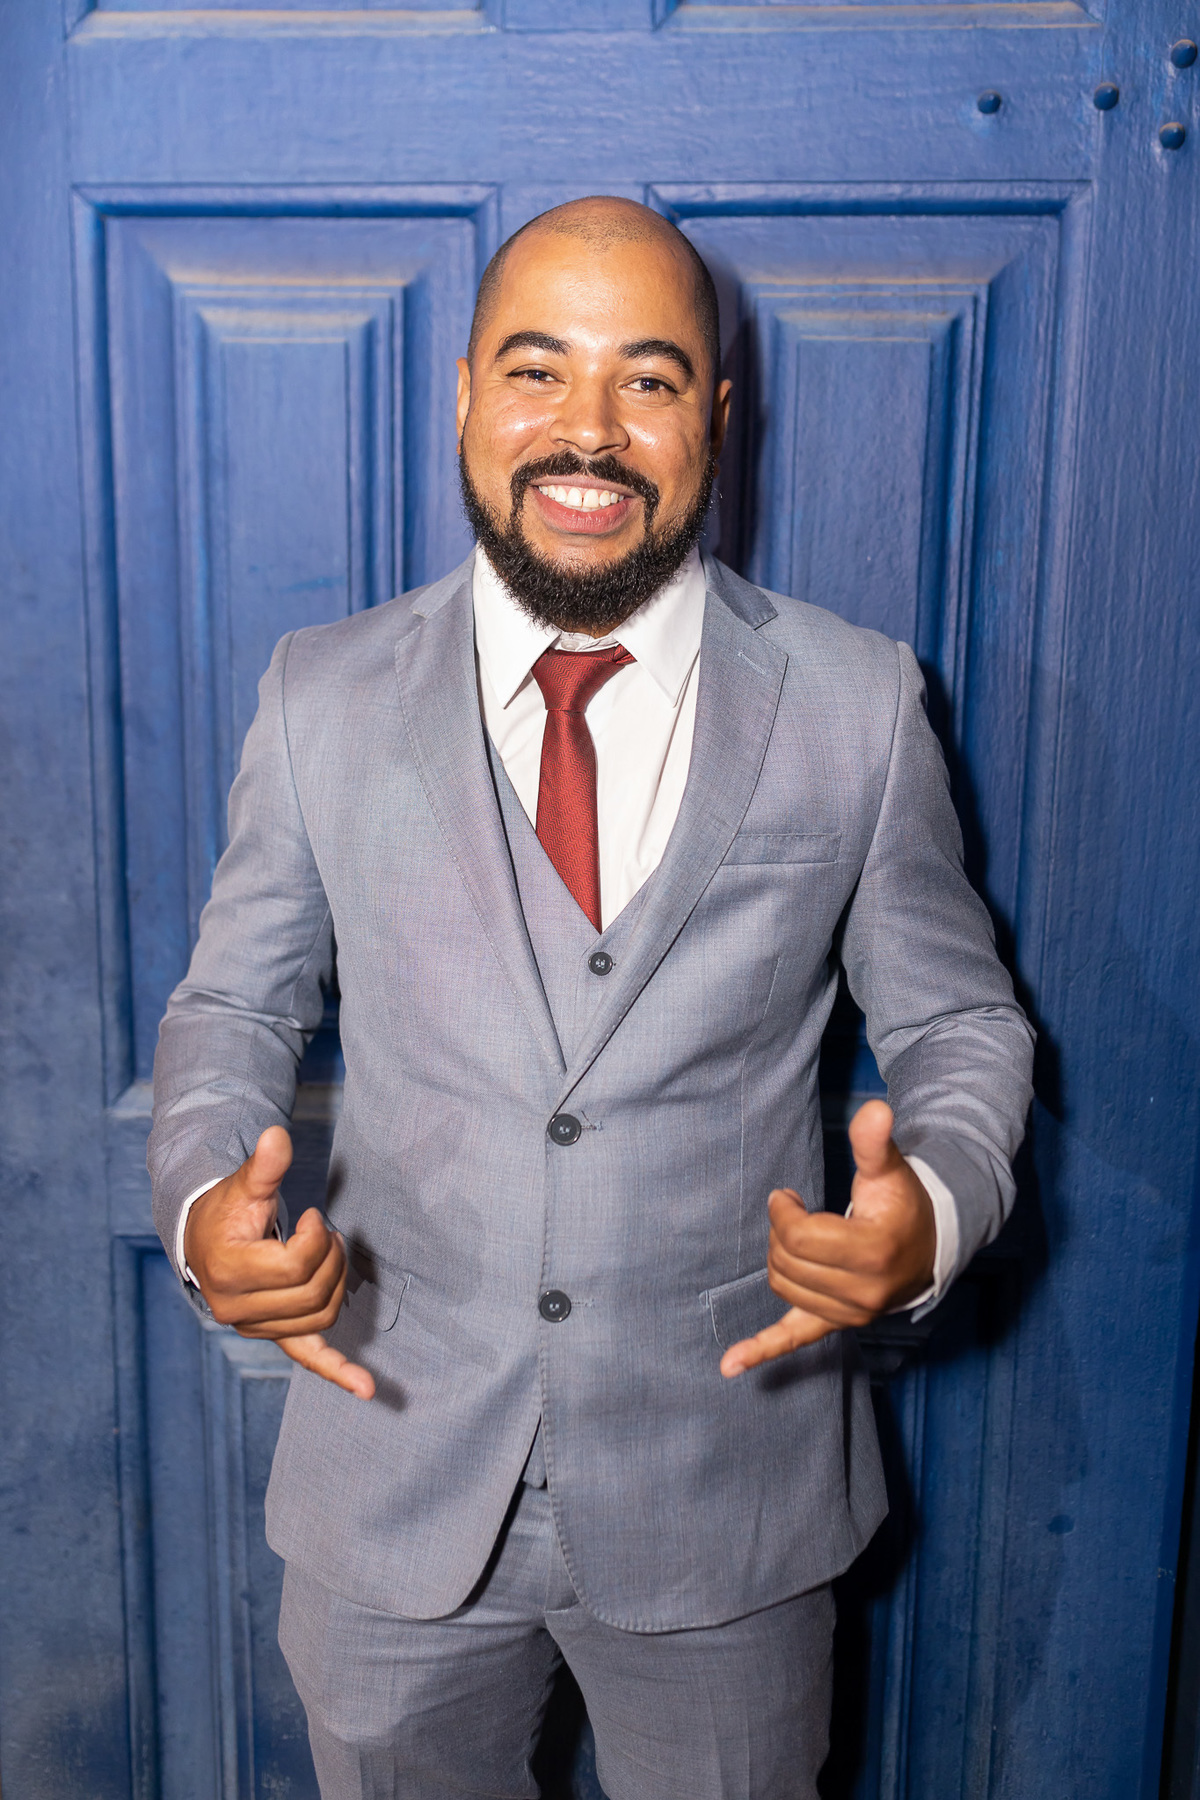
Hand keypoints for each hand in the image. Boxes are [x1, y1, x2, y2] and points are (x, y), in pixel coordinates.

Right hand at [183, 1126, 374, 1399]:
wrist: (203, 1239)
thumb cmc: (227, 1209)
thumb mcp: (243, 1185)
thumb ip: (264, 1166)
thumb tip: (276, 1135)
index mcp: (228, 1272)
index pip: (295, 1265)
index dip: (314, 1237)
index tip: (310, 1216)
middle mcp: (236, 1310)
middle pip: (312, 1294)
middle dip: (331, 1258)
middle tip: (326, 1232)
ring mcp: (255, 1327)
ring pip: (320, 1318)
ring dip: (337, 1284)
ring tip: (329, 1254)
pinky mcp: (272, 1334)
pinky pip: (307, 1358)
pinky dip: (338, 1372)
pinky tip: (367, 1389)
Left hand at [720, 1100, 935, 1377]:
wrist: (929, 1249)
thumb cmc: (902, 1204)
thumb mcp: (890, 1171)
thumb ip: (875, 1144)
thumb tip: (875, 1109)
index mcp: (873, 1252)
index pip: (799, 1237)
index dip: (783, 1212)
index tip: (786, 1196)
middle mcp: (863, 1293)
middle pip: (786, 1262)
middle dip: (781, 1231)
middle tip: (794, 1211)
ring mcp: (850, 1315)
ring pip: (783, 1286)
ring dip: (780, 1258)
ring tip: (800, 1238)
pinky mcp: (837, 1326)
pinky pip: (794, 1341)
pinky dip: (760, 1351)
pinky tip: (728, 1366)